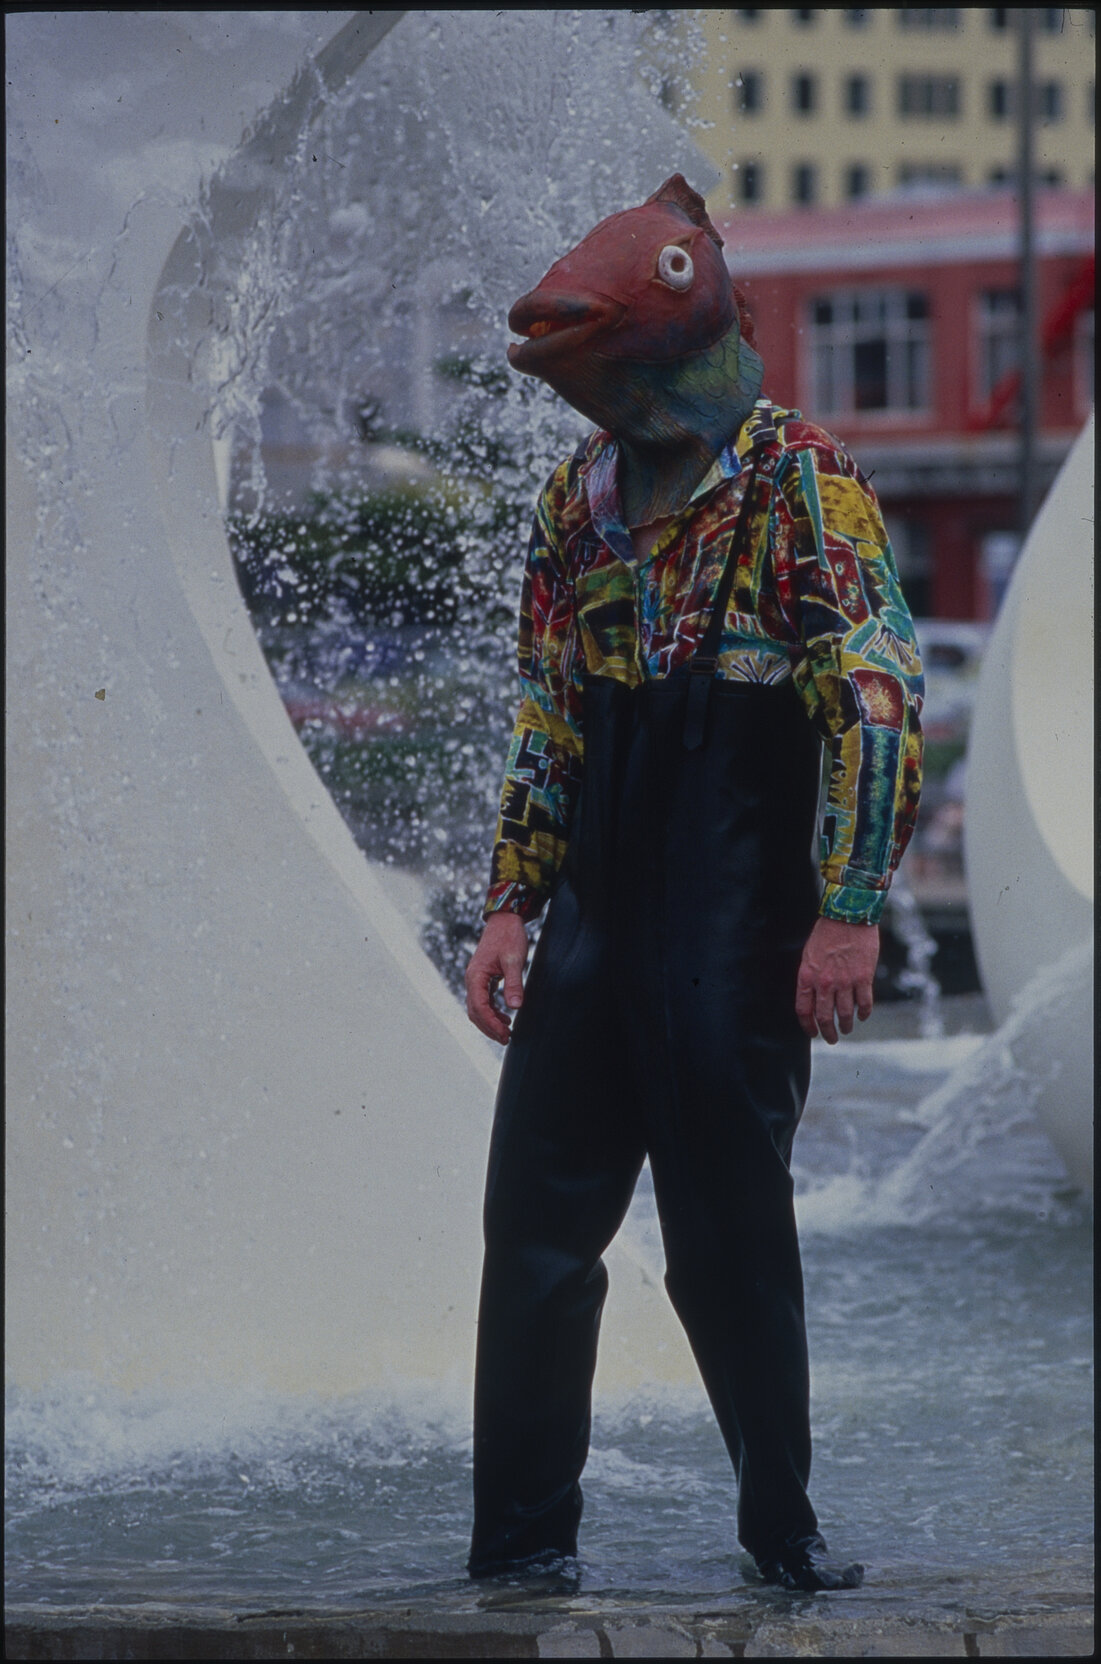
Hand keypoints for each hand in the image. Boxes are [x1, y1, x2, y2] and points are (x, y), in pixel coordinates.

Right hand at [465, 911, 529, 1044]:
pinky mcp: (483, 978)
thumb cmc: (509, 936)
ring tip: (506, 1032)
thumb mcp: (514, 960)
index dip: (491, 1024)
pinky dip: (491, 1012)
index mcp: (476, 976)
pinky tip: (505, 1017)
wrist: (504, 920)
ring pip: (477, 1008)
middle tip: (506, 1039)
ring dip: (489, 1022)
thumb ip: (514, 983)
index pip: (479, 1007)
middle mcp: (472, 979)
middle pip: (475, 1012)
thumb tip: (515, 1007)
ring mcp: (476, 979)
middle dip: (489, 1028)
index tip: (505, 1035)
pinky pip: (483, 1000)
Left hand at [795, 918, 878, 1044]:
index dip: (808, 1026)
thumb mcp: (809, 955)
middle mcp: (825, 982)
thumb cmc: (826, 933)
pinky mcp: (863, 977)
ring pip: (845, 1014)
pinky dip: (864, 1013)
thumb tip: (813, 998)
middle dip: (828, 1033)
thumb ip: (810, 978)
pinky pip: (864, 1003)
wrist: (848, 915)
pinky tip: (863, 1016)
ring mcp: (845, 981)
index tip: (813, 1033)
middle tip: (832, 1039)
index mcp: (807, 976)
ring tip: (847, 1029)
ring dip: (846, 1025)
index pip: (804, 1010)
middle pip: (825, 1017)